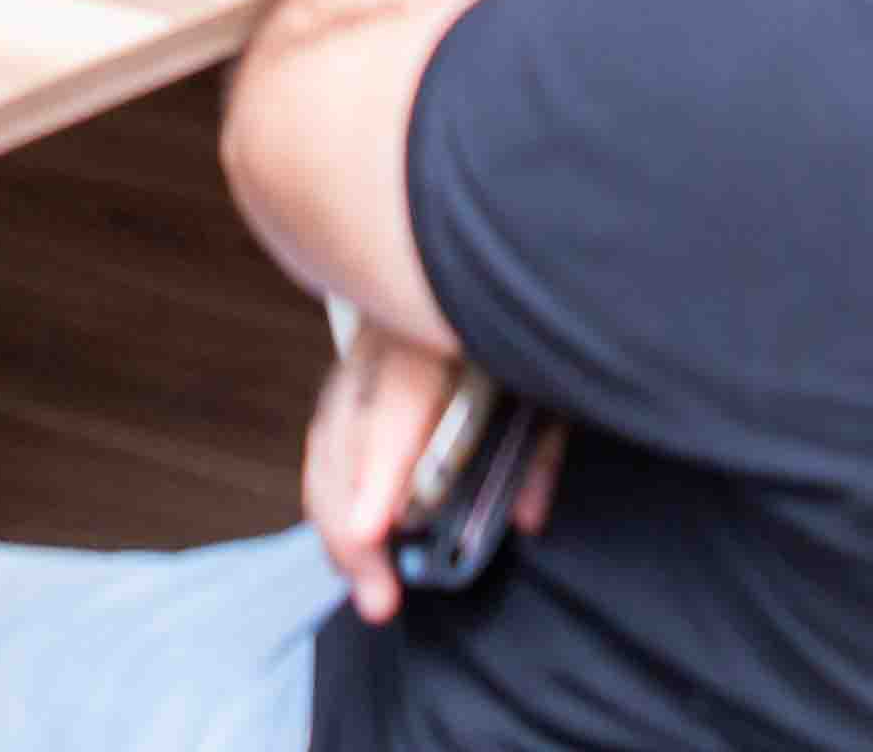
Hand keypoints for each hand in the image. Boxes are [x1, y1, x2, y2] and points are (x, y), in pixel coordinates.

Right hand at [301, 328, 559, 626]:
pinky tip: (350, 543)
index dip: (379, 470)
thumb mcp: (546, 384)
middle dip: (352, 525)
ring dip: (337, 522)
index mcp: (434, 332)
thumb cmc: (517, 331)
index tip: (372, 531)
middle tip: (379, 597)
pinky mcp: (348, 376)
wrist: (473, 275)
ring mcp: (359, 354)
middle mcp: (384, 338)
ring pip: (327, 441)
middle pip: (346, 434)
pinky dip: (332, 498)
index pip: (396, 403)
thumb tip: (522, 516)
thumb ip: (536, 449)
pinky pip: (326, 441)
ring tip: (367, 585)